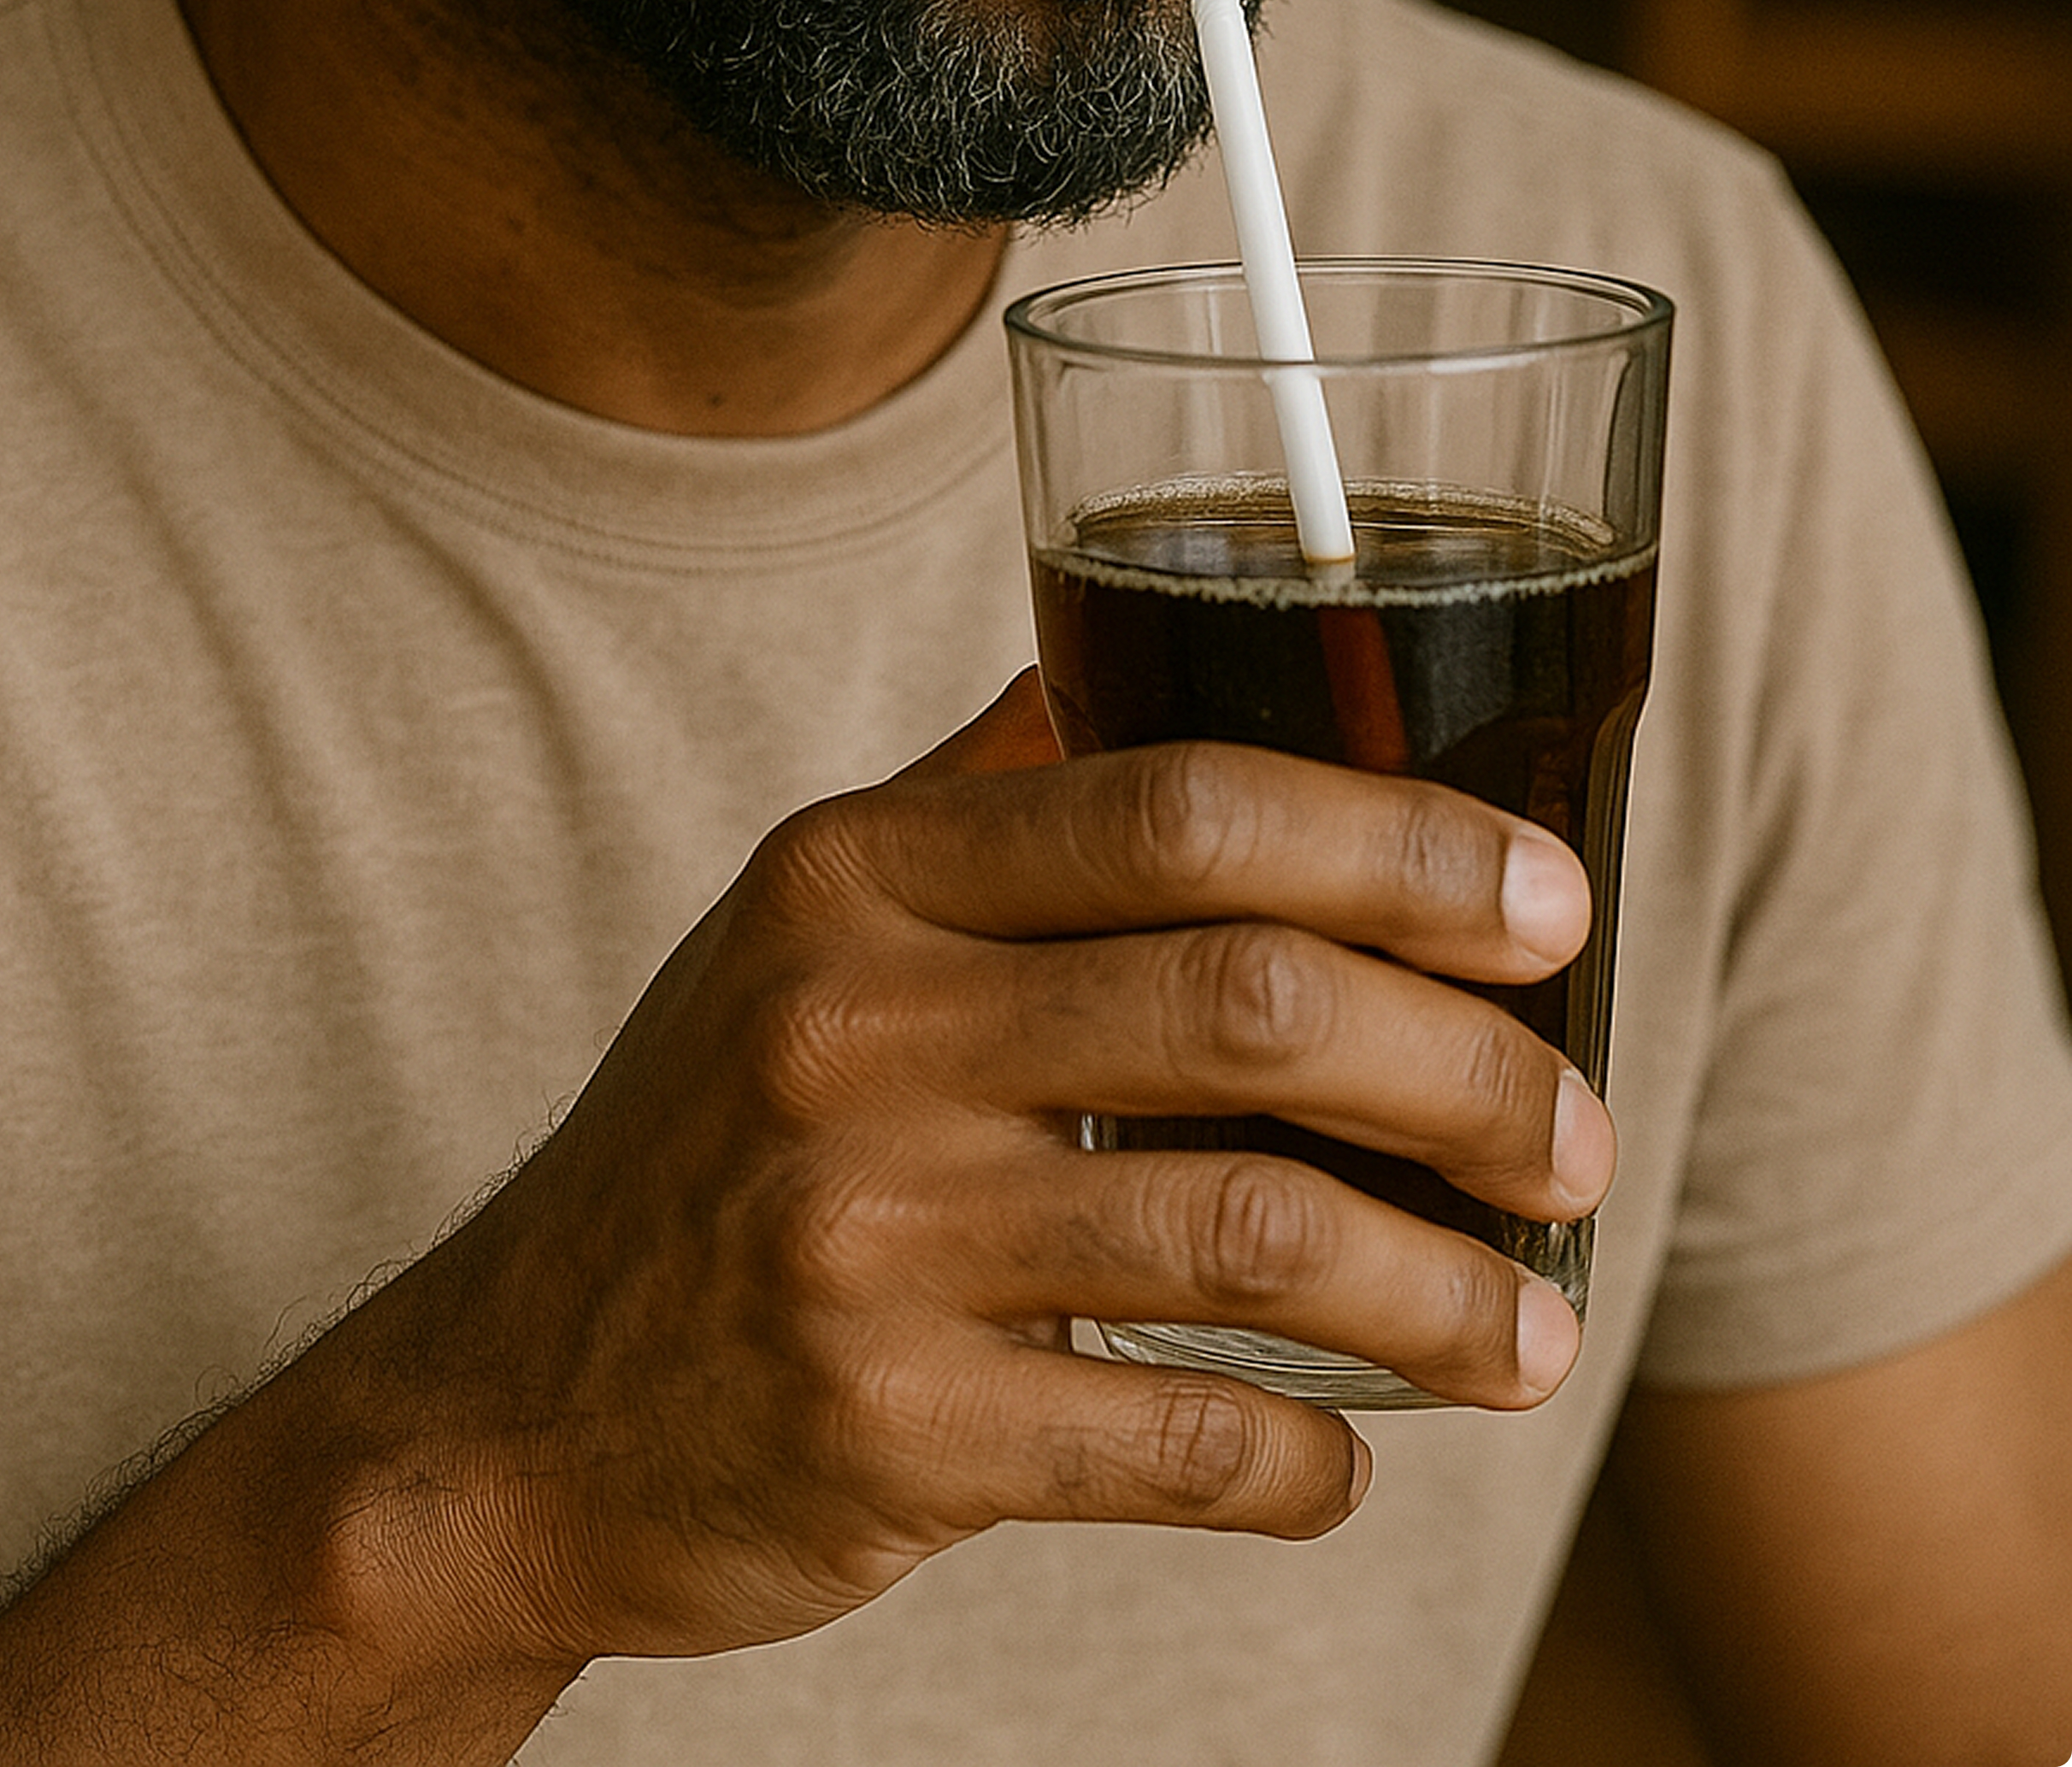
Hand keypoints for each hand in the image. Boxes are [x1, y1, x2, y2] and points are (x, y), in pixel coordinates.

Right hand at [294, 671, 1612, 1697]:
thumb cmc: (715, 1133)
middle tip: (1580, 1139)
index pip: (1181, 804)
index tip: (1552, 905)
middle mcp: (854, 1025)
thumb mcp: (809, 920)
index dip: (1403, 843)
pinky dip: (1309, 1456)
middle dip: (1472, 1073)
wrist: (510, 1409)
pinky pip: (1177, 1440)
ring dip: (1443, 1288)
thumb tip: (1158, 634)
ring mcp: (863, 1233)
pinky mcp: (886, 1431)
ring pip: (1253, 1231)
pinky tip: (1356, 1451)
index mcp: (860, 871)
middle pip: (1253, 1003)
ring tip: (1539, 1328)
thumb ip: (986, 792)